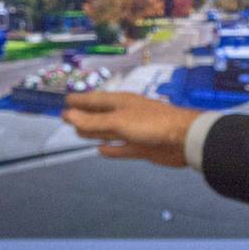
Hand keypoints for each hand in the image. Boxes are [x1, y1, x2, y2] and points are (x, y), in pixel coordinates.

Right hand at [62, 92, 201, 166]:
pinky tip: (100, 150)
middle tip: (66, 117)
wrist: (183, 139)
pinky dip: (110, 148)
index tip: (65, 101)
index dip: (79, 101)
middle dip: (84, 116)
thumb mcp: (118, 121)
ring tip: (78, 133)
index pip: (95, 100)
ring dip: (94, 131)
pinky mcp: (141, 148)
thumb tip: (67, 114)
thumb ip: (93, 120)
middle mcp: (126, 114)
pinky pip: (121, 147)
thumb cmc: (151, 124)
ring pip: (108, 131)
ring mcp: (134, 131)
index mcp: (121, 102)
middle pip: (100, 115)